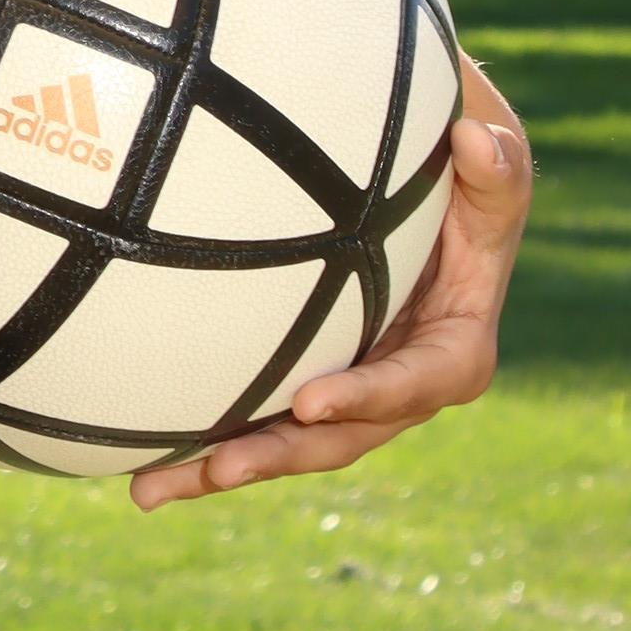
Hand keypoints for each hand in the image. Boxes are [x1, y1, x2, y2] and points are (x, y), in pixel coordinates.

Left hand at [128, 54, 532, 510]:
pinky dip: (200, 441)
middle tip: (222, 466)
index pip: (416, 384)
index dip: (368, 398)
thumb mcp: (492, 171)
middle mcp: (397, 386)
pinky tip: (134, 460)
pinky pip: (253, 419)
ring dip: (220, 470)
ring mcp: (346, 390)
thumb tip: (476, 140)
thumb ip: (497, 168)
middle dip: (281, 456)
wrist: (430, 197)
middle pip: (341, 436)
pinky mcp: (301, 383)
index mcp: (452, 349)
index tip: (310, 399)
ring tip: (149, 490)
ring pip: (285, 444)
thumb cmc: (464, 178)